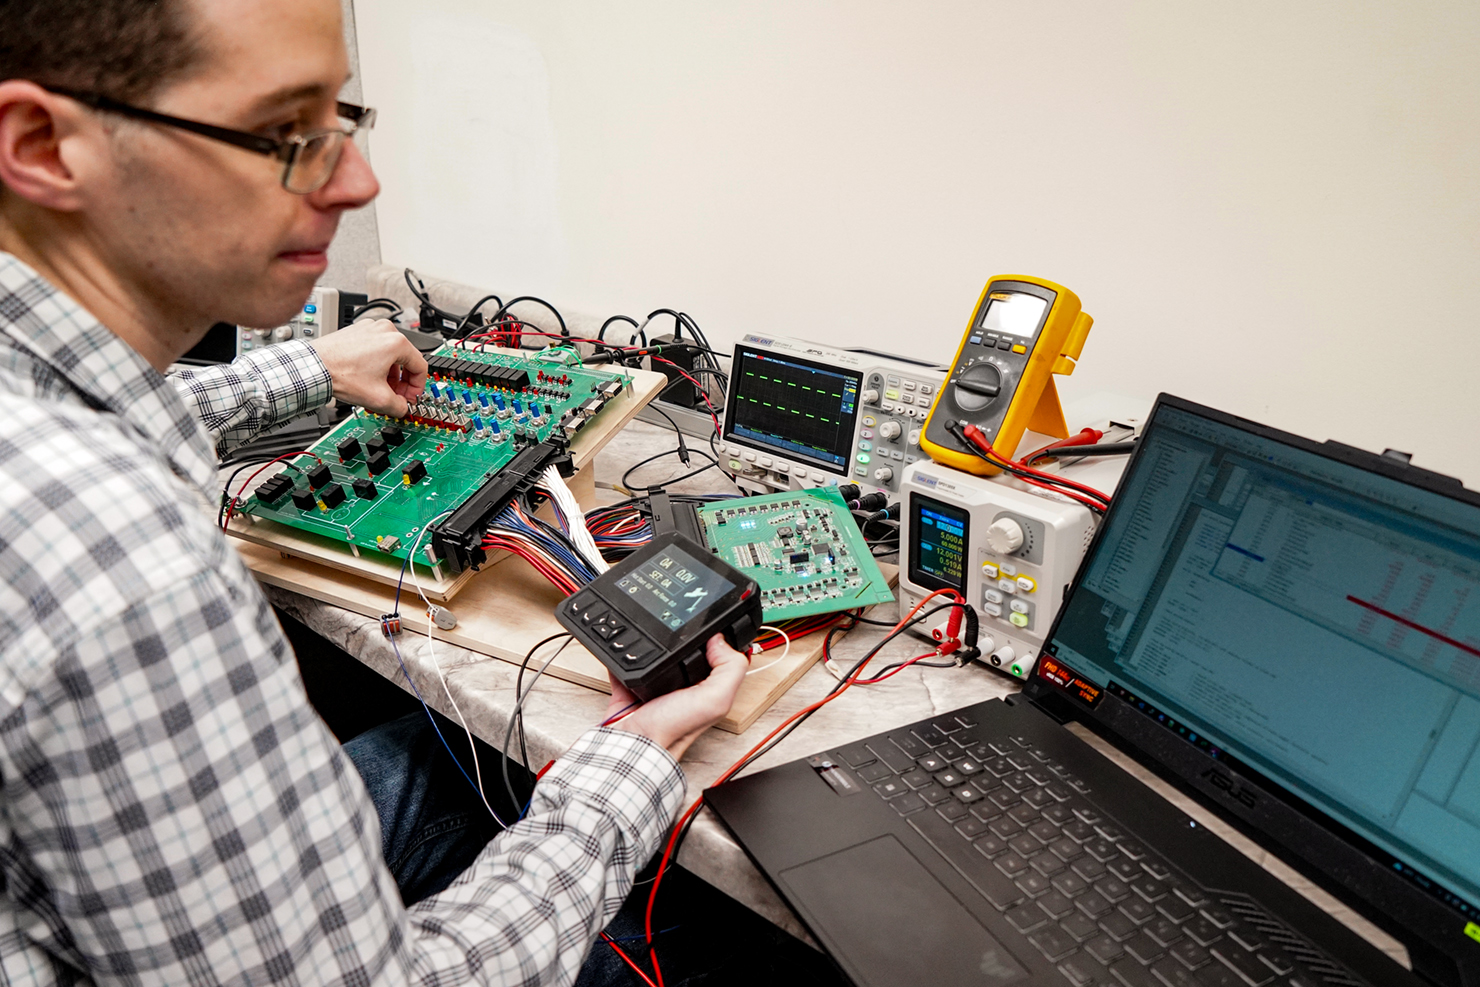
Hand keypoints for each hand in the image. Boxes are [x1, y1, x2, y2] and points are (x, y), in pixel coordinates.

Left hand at [311, 319, 427, 416]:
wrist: (313, 366)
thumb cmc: (340, 374)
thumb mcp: (378, 399)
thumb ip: (399, 406)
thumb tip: (402, 407)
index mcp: (396, 341)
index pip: (421, 367)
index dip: (417, 387)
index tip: (409, 398)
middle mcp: (385, 330)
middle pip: (405, 360)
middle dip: (401, 382)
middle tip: (394, 396)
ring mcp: (369, 328)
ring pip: (390, 354)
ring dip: (389, 373)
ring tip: (378, 387)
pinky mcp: (357, 331)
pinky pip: (375, 348)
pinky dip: (376, 363)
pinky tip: (366, 376)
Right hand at [605, 635, 747, 760]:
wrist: (632, 743)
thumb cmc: (672, 730)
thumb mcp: (715, 699)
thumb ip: (729, 670)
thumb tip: (721, 640)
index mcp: (704, 691)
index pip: (716, 660)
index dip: (716, 642)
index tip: (709, 624)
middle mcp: (680, 690)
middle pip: (683, 656)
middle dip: (679, 641)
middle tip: (677, 626)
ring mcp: (653, 689)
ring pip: (654, 658)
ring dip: (651, 646)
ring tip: (652, 631)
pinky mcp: (630, 689)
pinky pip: (624, 667)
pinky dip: (622, 657)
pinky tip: (624, 645)